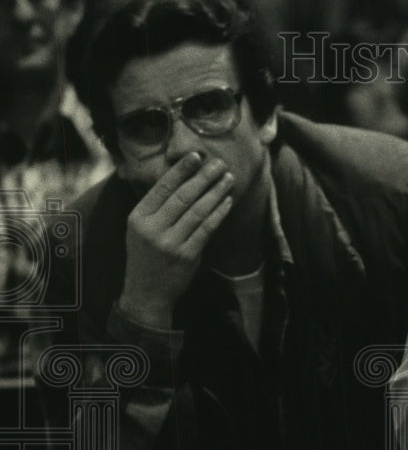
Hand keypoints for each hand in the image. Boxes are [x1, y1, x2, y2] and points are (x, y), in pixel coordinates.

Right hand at [118, 152, 233, 327]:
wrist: (146, 294)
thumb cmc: (146, 256)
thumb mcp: (140, 229)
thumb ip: (156, 208)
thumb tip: (181, 178)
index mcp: (137, 217)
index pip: (161, 188)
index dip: (181, 170)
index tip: (196, 156)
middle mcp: (152, 229)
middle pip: (182, 196)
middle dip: (204, 177)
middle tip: (220, 163)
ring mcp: (169, 243)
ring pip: (197, 211)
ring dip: (216, 192)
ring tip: (229, 179)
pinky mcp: (187, 255)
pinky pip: (207, 229)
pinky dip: (218, 213)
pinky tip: (227, 202)